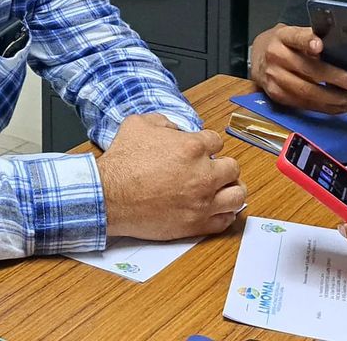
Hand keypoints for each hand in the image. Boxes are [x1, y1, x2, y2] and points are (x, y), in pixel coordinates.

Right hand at [97, 114, 245, 239]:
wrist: (109, 195)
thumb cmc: (122, 162)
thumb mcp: (138, 125)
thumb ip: (163, 122)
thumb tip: (173, 129)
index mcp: (193, 147)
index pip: (216, 141)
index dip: (206, 144)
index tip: (199, 151)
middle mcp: (204, 174)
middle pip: (232, 168)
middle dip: (221, 166)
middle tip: (209, 170)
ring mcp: (203, 201)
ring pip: (237, 196)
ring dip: (230, 190)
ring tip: (219, 190)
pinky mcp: (197, 224)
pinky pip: (225, 221)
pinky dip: (223, 214)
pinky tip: (214, 209)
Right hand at [251, 24, 346, 113]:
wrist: (258, 58)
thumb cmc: (283, 45)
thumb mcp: (294, 34)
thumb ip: (312, 38)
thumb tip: (339, 47)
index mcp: (282, 37)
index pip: (295, 37)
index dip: (307, 41)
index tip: (320, 46)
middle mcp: (274, 56)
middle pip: (306, 69)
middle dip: (333, 78)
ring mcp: (273, 77)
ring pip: (304, 91)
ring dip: (331, 98)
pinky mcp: (275, 94)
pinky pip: (301, 103)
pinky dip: (322, 107)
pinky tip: (337, 106)